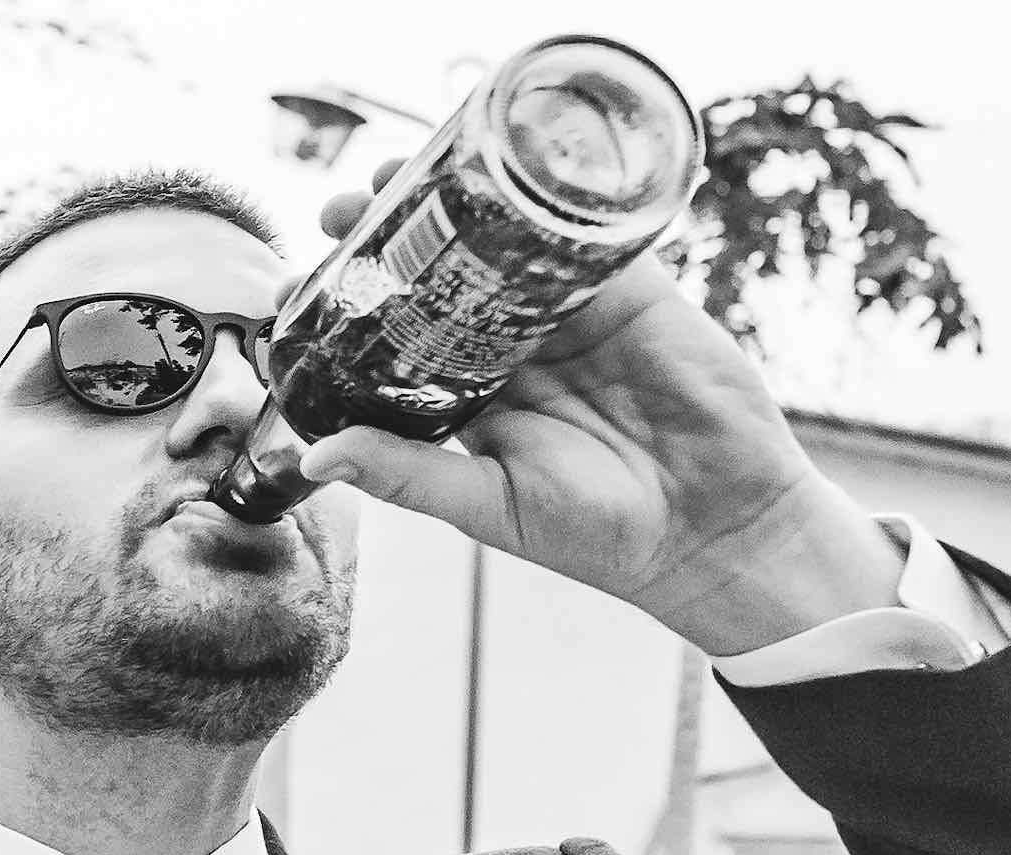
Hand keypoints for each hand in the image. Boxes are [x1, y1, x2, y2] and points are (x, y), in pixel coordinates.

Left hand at [302, 172, 906, 656]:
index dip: (354, 309)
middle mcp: (516, 352)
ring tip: (395, 174)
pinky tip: (503, 163)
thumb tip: (314, 460)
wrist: (712, 526)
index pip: (399, 343)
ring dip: (455, 205)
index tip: (299, 284)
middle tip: (340, 207)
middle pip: (442, 280)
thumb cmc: (598, 535)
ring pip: (503, 245)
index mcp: (473, 403)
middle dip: (391, 239)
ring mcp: (572, 316)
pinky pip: (584, 233)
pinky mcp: (631, 291)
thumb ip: (408, 476)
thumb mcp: (488, 506)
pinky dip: (548, 197)